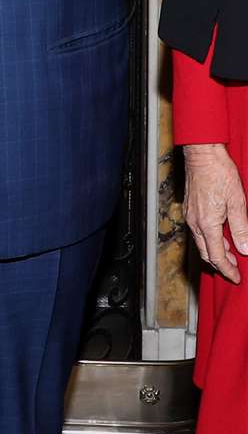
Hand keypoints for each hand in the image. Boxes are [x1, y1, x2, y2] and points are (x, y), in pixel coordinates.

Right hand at [183, 142, 247, 282]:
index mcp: (207, 224)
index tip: (236, 277)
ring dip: (215, 252)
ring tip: (230, 255)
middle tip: (234, 270)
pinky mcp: (190, 209)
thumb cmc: (219, 173)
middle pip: (206, 253)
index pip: (216, 256)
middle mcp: (195, 223)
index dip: (227, 269)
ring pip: (202, 243)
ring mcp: (190, 216)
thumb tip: (245, 249)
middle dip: (220, 264)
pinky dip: (210, 240)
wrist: (202, 155)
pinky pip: (199, 232)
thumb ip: (241, 229)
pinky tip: (221, 236)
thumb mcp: (238, 202)